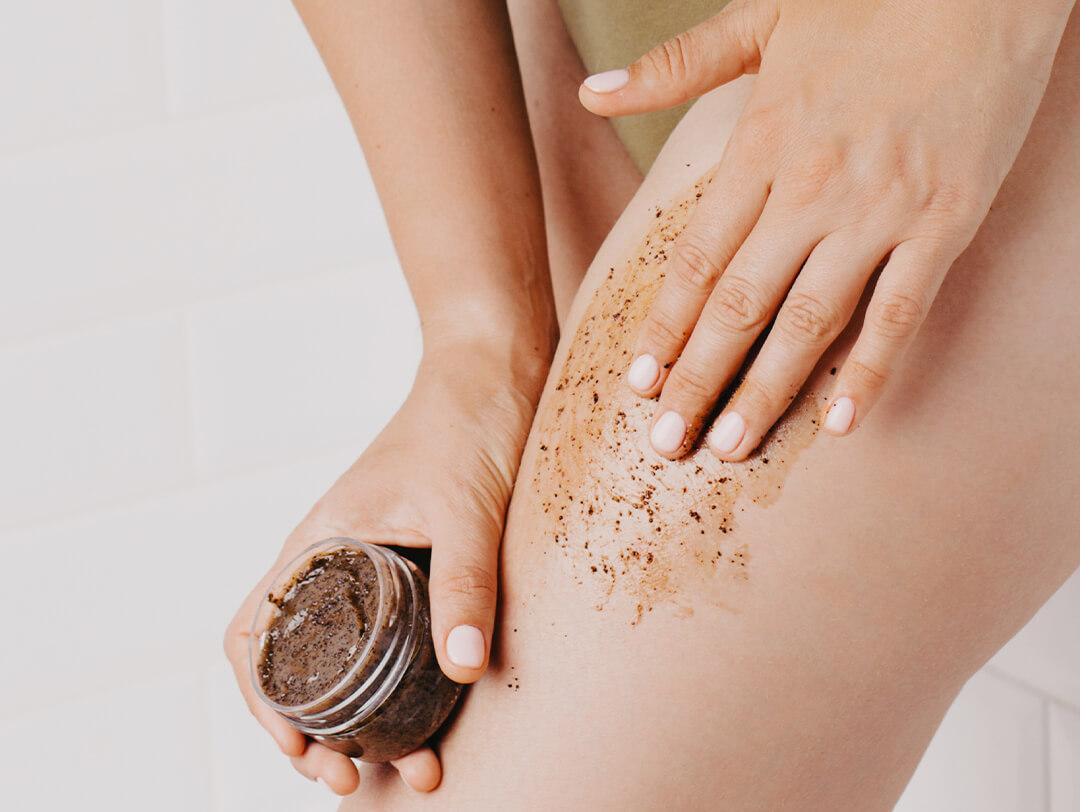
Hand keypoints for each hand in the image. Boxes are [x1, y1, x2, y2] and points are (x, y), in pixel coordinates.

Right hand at [223, 340, 546, 795]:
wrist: (495, 372)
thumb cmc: (465, 424)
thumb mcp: (466, 508)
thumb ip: (464, 581)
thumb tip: (461, 668)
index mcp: (320, 542)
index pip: (255, 635)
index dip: (264, 702)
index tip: (303, 750)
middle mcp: (336, 560)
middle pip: (297, 664)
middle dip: (318, 734)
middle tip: (357, 780)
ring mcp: (375, 565)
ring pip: (347, 659)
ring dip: (366, 720)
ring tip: (414, 764)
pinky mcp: (417, 566)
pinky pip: (392, 638)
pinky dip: (402, 686)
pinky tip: (439, 713)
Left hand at [580, 0, 1072, 458]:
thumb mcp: (760, 18)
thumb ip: (674, 68)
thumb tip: (591, 96)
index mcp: (759, 145)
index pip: (694, 260)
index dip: (663, 328)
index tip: (639, 382)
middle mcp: (809, 189)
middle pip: (737, 305)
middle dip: (697, 380)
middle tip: (667, 442)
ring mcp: (878, 211)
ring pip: (807, 323)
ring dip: (763, 392)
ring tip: (729, 446)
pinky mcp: (944, 224)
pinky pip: (899, 314)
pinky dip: (869, 372)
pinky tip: (840, 422)